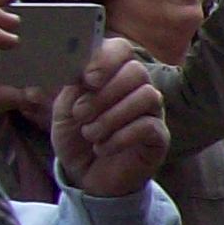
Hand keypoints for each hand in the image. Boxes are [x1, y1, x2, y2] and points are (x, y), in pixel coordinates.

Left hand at [53, 36, 165, 197]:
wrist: (85, 176)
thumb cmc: (77, 138)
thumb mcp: (64, 110)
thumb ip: (73, 86)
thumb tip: (82, 71)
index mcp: (112, 75)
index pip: (120, 48)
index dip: (106, 59)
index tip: (88, 80)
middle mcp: (136, 88)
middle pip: (136, 71)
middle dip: (104, 94)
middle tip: (81, 115)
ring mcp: (152, 112)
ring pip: (146, 96)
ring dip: (110, 117)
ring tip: (90, 134)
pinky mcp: (159, 136)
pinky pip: (149, 126)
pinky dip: (120, 137)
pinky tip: (103, 148)